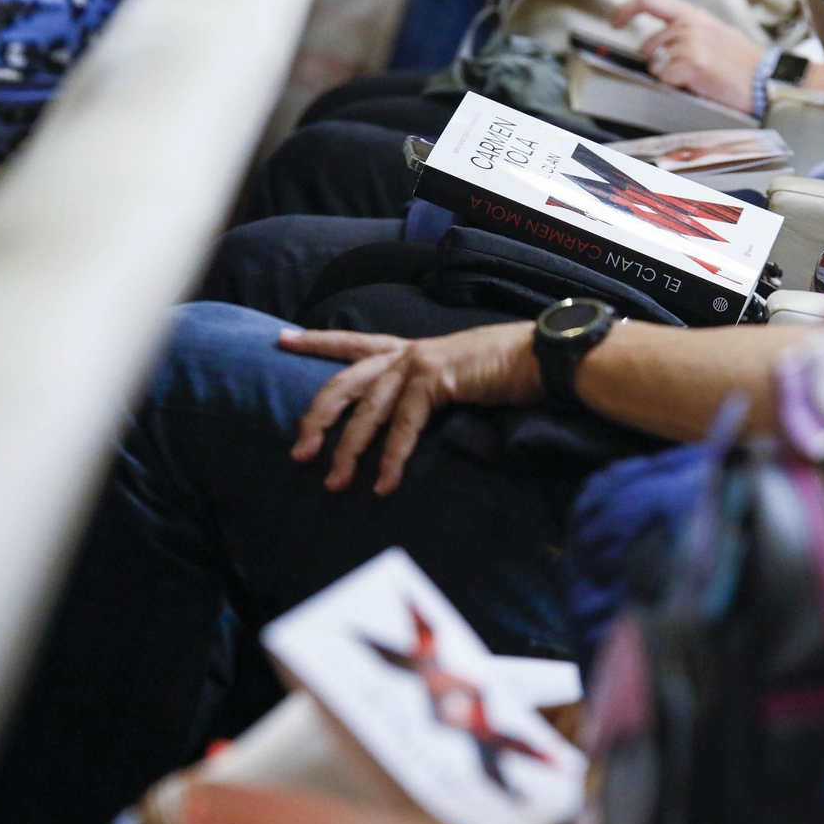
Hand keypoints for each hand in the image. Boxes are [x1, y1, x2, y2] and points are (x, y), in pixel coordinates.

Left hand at [278, 322, 537, 495]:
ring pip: (367, 409)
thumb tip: (410, 416)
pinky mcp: (436, 379)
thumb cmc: (506, 370)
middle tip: (297, 451)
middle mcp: (406, 352)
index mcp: (408, 348)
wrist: (540, 357)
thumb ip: (429, 391)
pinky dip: (391, 458)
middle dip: (317, 417)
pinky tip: (382, 483)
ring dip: (348, 450)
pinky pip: (403, 425)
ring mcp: (419, 363)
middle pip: (344, 382)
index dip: (316, 341)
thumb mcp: (456, 377)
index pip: (352, 344)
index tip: (282, 340)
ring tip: (335, 482)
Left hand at [612, 0, 767, 112]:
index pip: (650, 0)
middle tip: (683, 72)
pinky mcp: (693, 65)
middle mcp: (689, 25)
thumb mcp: (715, 34)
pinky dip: (677, 86)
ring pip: (656, 64)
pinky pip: (665, 79)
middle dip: (656, 62)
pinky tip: (699, 84)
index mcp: (694, 15)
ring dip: (670, 76)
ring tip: (697, 77)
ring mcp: (690, 44)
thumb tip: (658, 45)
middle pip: (648, 45)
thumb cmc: (743, 63)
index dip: (626, 10)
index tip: (614, 22)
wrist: (767, 79)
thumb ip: (687, 32)